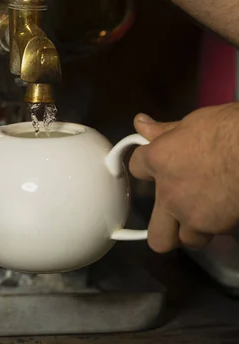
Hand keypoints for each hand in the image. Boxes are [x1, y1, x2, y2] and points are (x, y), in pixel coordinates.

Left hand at [130, 104, 238, 252]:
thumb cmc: (227, 129)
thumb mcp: (193, 121)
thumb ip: (165, 131)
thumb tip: (140, 123)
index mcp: (159, 160)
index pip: (136, 167)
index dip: (146, 166)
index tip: (156, 165)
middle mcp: (169, 194)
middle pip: (157, 235)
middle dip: (165, 228)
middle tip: (177, 214)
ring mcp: (193, 216)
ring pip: (187, 240)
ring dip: (195, 230)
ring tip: (208, 212)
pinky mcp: (218, 227)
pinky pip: (214, 234)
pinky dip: (219, 224)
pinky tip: (227, 208)